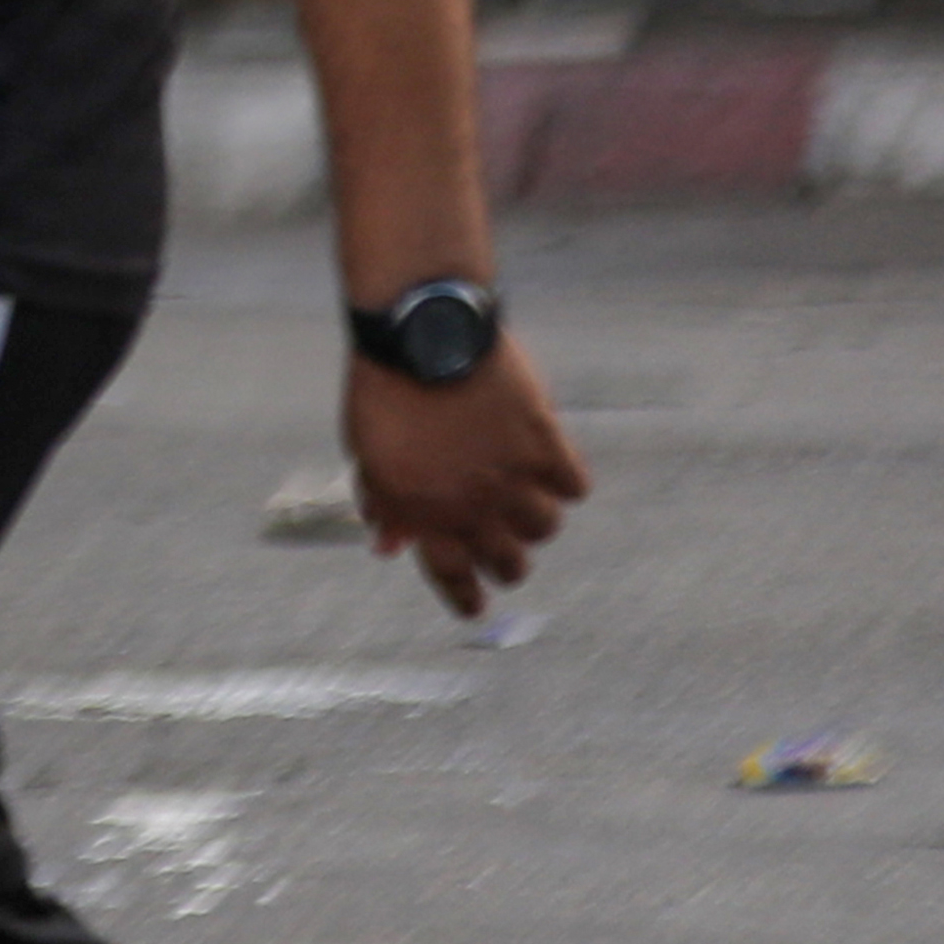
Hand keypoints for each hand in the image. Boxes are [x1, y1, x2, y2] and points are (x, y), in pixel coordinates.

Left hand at [347, 344, 585, 619]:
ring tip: (526, 501)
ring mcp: (510, 476)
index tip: (477, 609)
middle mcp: (469, 505)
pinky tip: (554, 469)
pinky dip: (567, 482)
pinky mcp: (544, 442)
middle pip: (509, 562)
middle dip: (508, 563)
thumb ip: (384, 504)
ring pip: (545, 527)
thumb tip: (390, 546)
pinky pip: (575, 486)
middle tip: (507, 552)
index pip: (449, 573)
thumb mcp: (368, 456)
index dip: (465, 597)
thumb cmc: (385, 393)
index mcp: (420, 512)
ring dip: (537, 520)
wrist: (422, 335)